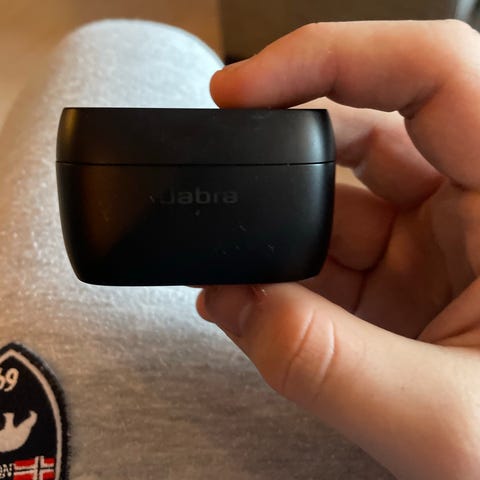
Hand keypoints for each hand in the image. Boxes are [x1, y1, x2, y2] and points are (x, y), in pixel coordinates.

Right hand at [196, 20, 479, 478]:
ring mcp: (433, 243)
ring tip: (232, 273)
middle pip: (362, 134)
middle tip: (220, 186)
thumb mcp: (446, 421)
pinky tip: (254, 302)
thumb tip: (235, 304)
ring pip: (334, 202)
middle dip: (280, 160)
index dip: (328, 58)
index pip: (428, 73)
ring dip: (274, 235)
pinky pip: (329, 254)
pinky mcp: (400, 278)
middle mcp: (473, 207)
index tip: (240, 90)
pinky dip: (283, 275)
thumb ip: (331, 364)